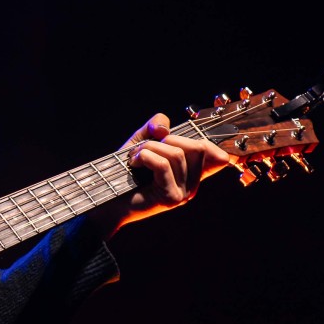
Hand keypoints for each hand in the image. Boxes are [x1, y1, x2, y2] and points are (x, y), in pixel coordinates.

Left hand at [100, 113, 234, 235]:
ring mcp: (184, 194)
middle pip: (196, 148)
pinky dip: (145, 156)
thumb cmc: (126, 171)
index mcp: (190, 174)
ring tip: (135, 156)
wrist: (108, 198)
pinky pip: (163, 165)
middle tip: (145, 148)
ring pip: (177, 154)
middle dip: (167, 139)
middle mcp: (192, 185)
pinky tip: (134, 162)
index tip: (184, 139)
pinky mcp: (171, 198)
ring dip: (150, 147)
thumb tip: (164, 129)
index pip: (215, 156)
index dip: (208, 143)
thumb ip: (157, 126)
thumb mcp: (143, 140)